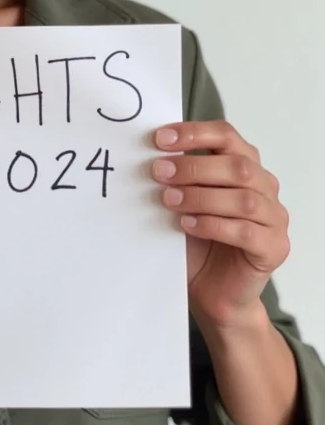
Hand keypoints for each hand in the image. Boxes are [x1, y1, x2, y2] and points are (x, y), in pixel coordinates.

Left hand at [152, 120, 289, 328]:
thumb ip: (177, 179)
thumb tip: (150, 157)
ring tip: (169, 201)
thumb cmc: (198, 242)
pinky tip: (187, 225)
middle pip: (238, 165)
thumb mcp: (184, 203)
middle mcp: (265, 187)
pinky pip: (245, 231)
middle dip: (194, 167)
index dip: (194, 133)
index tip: (160, 138)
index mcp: (245, 166)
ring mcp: (274, 218)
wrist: (212, 291)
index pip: (226, 135)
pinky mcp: (274, 247)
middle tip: (159, 172)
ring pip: (244, 198)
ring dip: (201, 197)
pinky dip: (213, 225)